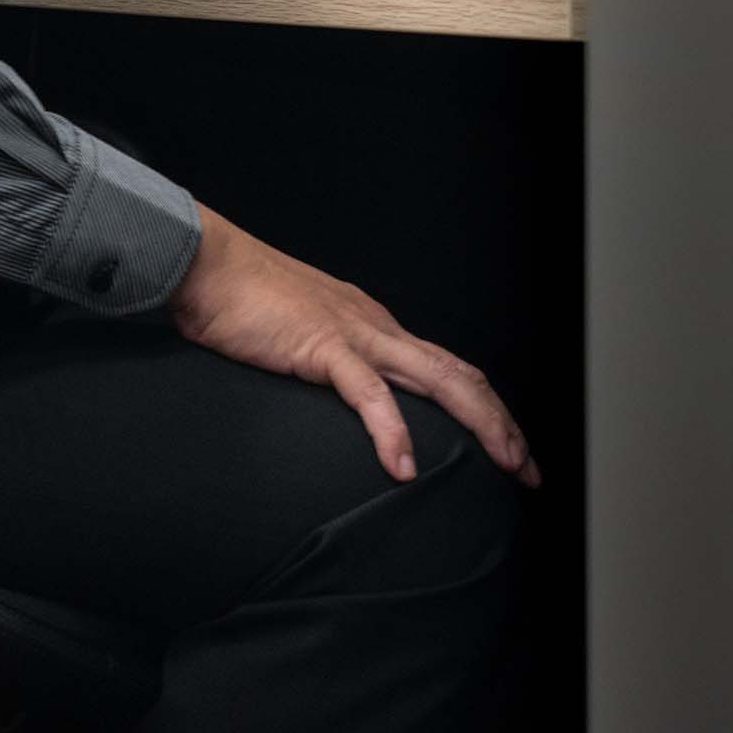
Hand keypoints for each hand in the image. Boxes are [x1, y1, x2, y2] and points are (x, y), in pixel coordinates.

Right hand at [170, 204, 541, 486]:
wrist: (205, 262)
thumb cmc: (238, 299)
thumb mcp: (297, 336)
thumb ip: (325, 363)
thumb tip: (341, 400)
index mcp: (371, 324)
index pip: (446, 367)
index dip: (484, 407)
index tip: (505, 448)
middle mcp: (375, 325)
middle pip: (459, 374)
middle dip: (502, 423)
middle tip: (528, 470)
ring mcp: (353, 333)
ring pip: (438, 378)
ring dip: (480, 422)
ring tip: (504, 463)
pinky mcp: (321, 345)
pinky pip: (368, 392)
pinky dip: (392, 431)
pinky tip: (404, 465)